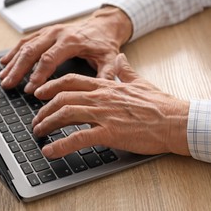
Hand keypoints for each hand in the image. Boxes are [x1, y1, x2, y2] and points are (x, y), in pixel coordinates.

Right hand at [0, 6, 131, 93]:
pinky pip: (26, 41)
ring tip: (3, 77)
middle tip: (8, 84)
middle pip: (32, 51)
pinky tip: (5, 62)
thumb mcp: (109, 59)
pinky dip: (14, 51)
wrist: (103, 26)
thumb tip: (104, 90)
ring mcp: (50, 31)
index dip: (38, 74)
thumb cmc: (104, 44)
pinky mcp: (45, 32)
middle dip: (18, 69)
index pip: (49, 58)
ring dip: (13, 61)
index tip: (30, 89)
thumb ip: (106, 74)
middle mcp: (57, 34)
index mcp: (71, 41)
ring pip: (26, 45)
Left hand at [32, 54, 190, 158]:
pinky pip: (78, 138)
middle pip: (62, 98)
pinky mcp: (110, 133)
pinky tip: (50, 151)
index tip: (40, 93)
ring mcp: (104, 115)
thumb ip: (126, 71)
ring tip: (38, 133)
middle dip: (44, 110)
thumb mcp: (140, 82)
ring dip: (47, 124)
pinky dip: (60, 145)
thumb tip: (121, 59)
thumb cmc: (159, 104)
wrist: (174, 120)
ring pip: (65, 115)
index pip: (71, 81)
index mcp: (107, 86)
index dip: (51, 86)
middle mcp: (101, 98)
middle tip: (36, 120)